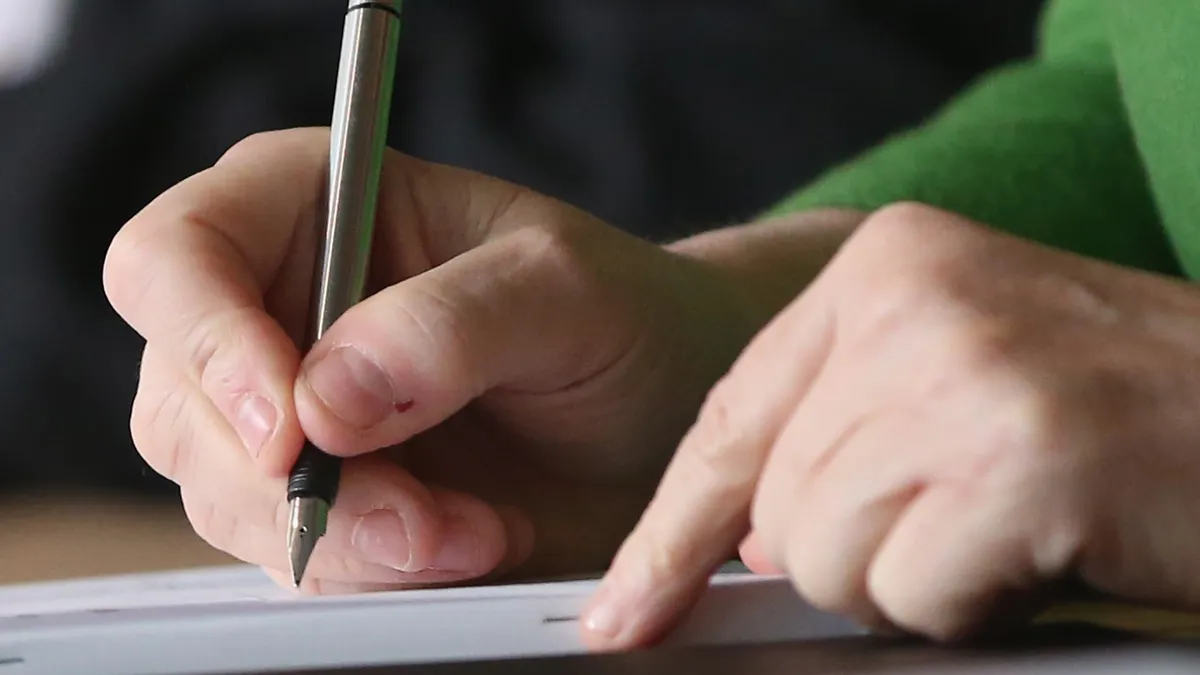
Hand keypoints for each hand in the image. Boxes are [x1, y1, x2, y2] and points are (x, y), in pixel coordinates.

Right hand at [103, 128, 759, 591]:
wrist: (664, 415)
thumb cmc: (625, 318)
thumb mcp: (565, 292)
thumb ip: (450, 324)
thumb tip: (322, 400)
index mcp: (310, 203)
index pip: (176, 256)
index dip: (209, 344)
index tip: (295, 431)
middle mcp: (278, 303)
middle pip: (184, 399)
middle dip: (296, 479)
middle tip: (421, 513)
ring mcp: (291, 409)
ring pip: (227, 494)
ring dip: (346, 537)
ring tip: (475, 530)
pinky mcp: (323, 495)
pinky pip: (290, 554)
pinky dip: (371, 569)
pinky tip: (467, 543)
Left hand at [585, 203, 1199, 646]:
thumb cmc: (1125, 409)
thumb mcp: (963, 374)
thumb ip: (844, 427)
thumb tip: (745, 537)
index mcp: (887, 261)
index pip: (732, 415)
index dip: (670, 529)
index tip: (625, 609)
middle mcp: (913, 299)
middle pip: (775, 503)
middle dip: (857, 551)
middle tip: (968, 517)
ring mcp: (964, 371)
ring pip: (825, 559)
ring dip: (916, 579)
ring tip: (1012, 526)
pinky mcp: (1017, 459)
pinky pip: (909, 594)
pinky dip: (973, 604)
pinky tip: (1047, 548)